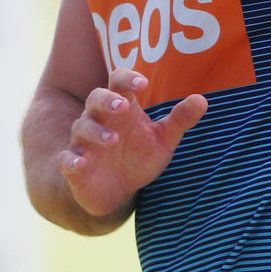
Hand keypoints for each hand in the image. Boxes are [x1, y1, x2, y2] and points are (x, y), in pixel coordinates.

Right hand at [58, 69, 207, 218]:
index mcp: (122, 108)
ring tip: (113, 141)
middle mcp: (99, 119)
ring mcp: (84, 142)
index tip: (142, 83)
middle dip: (107, 100)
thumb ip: (180, 120)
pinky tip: (80, 163)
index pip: (118, 82)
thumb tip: (202, 100)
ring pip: (82, 127)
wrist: (117, 192)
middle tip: (122, 107)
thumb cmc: (139, 157)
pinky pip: (67, 159)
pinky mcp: (74, 165)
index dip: (127, 79)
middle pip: (96, 98)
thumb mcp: (163, 140)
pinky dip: (71, 160)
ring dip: (96, 132)